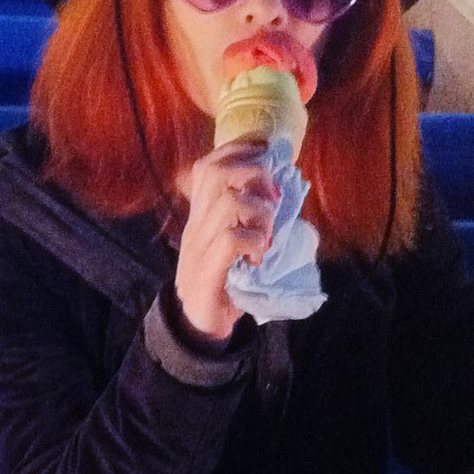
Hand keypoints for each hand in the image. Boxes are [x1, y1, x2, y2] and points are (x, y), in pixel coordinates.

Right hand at [174, 142, 279, 339]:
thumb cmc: (223, 281)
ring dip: (259, 214)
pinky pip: (231, 240)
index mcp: (199, 215)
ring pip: (229, 203)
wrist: (197, 324)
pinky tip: (259, 257)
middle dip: (252, 174)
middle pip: (215, 175)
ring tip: (267, 235)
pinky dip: (254, 243)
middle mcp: (195, 225)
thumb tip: (278, 194)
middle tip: (272, 197)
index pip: (206, 167)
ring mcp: (198, 247)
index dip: (236, 150)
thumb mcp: (232, 244)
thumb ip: (247, 219)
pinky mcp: (207, 271)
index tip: (264, 150)